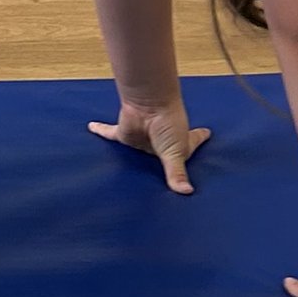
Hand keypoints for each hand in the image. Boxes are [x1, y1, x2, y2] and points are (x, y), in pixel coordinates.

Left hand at [88, 97, 208, 192]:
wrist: (150, 104)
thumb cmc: (168, 125)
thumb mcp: (176, 152)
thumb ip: (176, 173)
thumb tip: (186, 193)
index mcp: (178, 145)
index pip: (191, 145)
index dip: (198, 141)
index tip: (207, 134)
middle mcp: (160, 143)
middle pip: (160, 156)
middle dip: (160, 164)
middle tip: (159, 178)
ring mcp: (142, 139)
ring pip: (135, 151)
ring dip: (130, 157)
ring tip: (127, 176)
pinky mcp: (124, 134)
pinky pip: (109, 133)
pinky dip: (100, 130)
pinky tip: (90, 127)